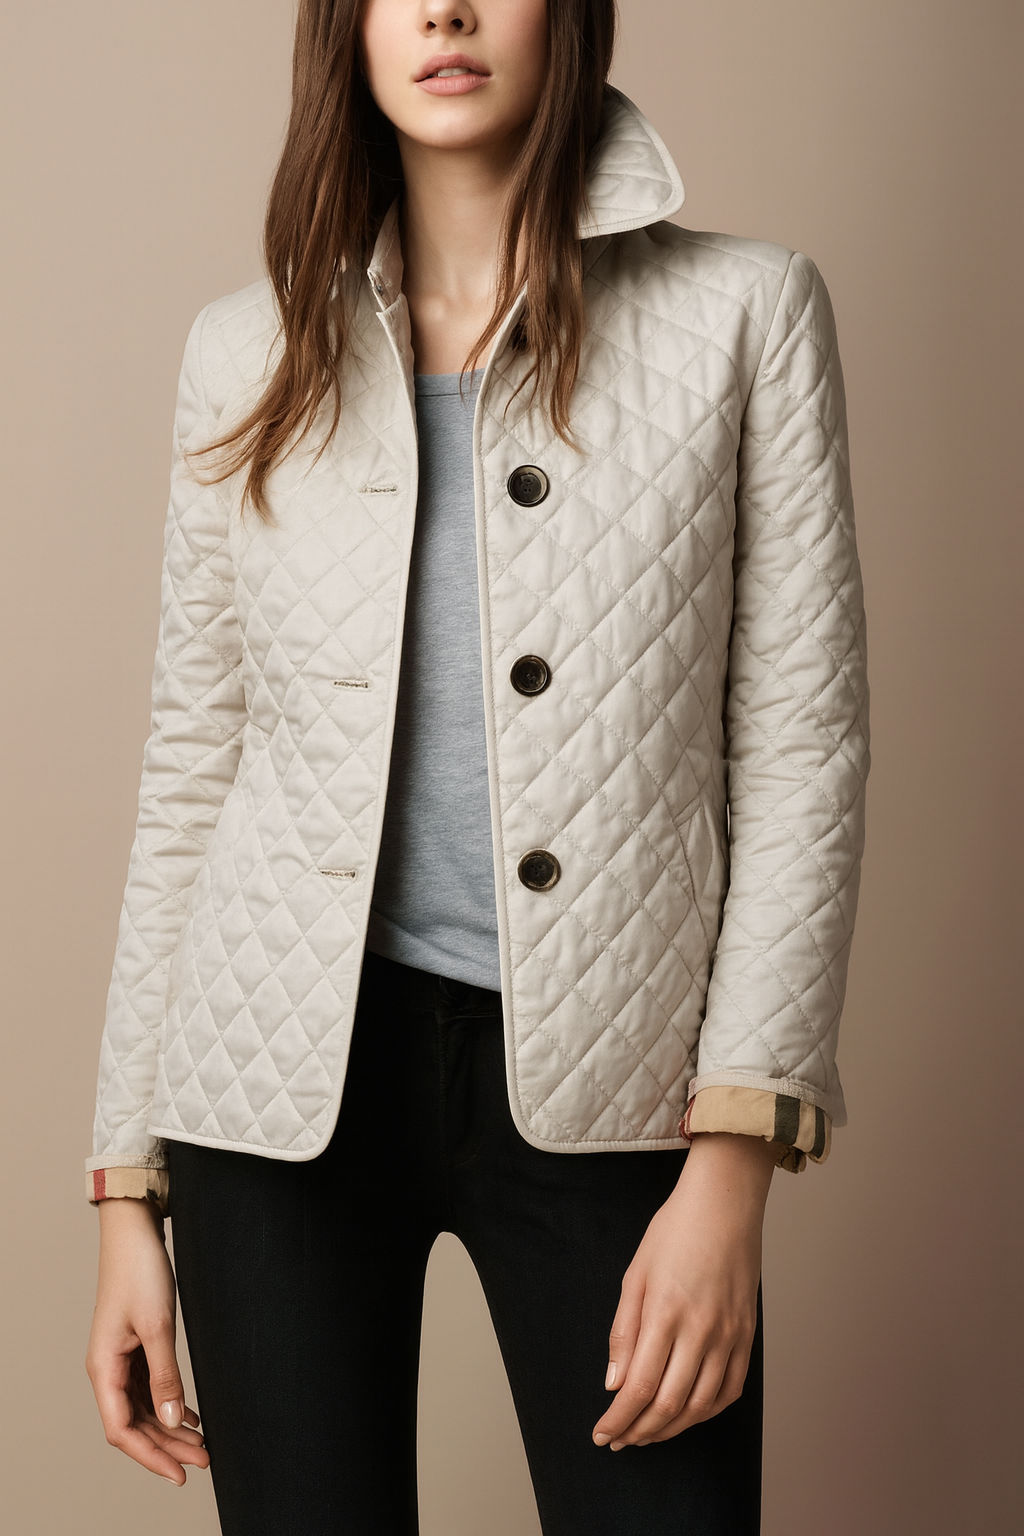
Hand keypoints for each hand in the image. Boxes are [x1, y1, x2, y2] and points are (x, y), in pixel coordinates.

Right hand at [86, 1196, 209, 1484]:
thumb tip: (171, 1420)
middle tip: (203, 1461)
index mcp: (104, 1368)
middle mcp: (108, 1369)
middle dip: (167, 1446)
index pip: (122, 1430)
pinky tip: (190, 1415)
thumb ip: (165, 1375)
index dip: (150, 1456)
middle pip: (135, 1424)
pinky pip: (149, 1388)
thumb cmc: (140, 1271)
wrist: (134, 1232)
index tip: (180, 1473)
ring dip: (171, 1428)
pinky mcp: (135, 1346)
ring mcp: (121, 1358)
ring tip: (202, 1444)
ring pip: (144, 1407)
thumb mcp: (158, 1325)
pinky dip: (169, 1404)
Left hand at [592, 1132, 776, 1448]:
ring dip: (671, 1428)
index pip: (638, 1387)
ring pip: (701, 1406)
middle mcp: (702, 1331)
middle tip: (620, 1440)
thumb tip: (614, 1384)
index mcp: (667, 1313)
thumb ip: (624, 1331)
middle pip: (668, 1405)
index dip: (618, 1419)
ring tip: (648, 1434)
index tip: (602, 1434)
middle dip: (640, 1432)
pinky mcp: (748, 1335)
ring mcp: (730, 1335)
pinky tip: (688, 1414)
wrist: (725, 1203)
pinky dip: (707, 1412)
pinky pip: (730, 1390)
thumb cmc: (675, 1230)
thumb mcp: (635, 1273)